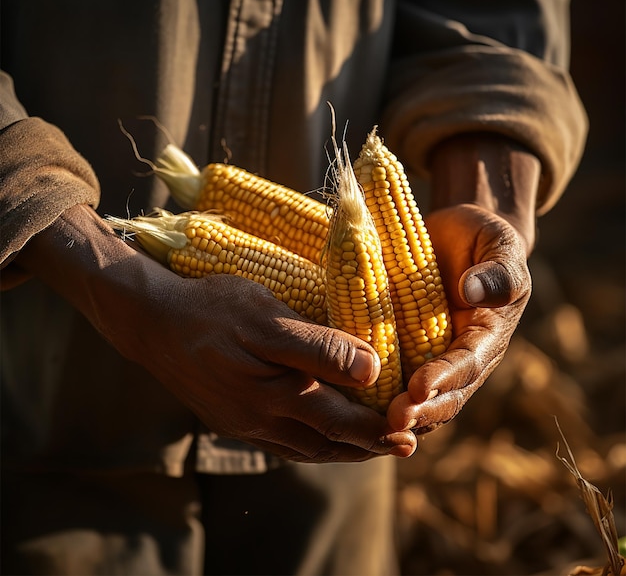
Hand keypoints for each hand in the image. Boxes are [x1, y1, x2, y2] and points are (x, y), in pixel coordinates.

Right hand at [18, 204, 416, 461]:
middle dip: (368, 446)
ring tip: (371, 444)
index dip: (380, 429)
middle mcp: (260, 421)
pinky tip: (320, 433)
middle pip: (327, 444)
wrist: (151, 322)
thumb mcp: (266, 317)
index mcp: (273, 398)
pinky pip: (282, 441)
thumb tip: (372, 370)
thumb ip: (319, 348)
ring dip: (342, 448)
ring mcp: (243, 423)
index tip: (412, 432)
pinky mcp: (231, 418)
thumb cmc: (212, 309)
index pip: (341, 424)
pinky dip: (312, 442)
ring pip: (305, 447)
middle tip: (403, 443)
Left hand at [387, 203, 531, 432]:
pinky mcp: (407, 352)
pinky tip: (351, 404)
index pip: (468, 365)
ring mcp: (433, 358)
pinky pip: (394, 379)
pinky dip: (378, 396)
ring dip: (399, 415)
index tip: (418, 389)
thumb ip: (498, 272)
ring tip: (371, 424)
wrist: (455, 238)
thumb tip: (471, 292)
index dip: (444, 380)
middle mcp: (461, 357)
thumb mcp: (500, 247)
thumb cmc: (481, 240)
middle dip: (420, 411)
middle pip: (445, 396)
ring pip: (419, 400)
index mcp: (487, 337)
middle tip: (392, 420)